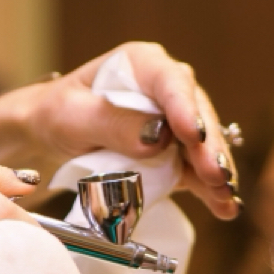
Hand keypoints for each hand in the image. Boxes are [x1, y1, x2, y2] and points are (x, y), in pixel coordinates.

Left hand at [0, 41, 238, 219]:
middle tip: (216, 175)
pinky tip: (224, 207)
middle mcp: (165, 91)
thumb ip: (111, 123)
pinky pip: (190, 170)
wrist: (46, 135)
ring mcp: (171, 123)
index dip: (185, 109)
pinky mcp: (170, 153)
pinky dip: (205, 189)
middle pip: (195, 117)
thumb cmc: (56, 115)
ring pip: (199, 147)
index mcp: (142, 66)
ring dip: (214, 174)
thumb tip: (156, 138)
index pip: (171, 83)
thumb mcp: (72, 116)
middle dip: (207, 149)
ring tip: (226, 197)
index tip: (192, 134)